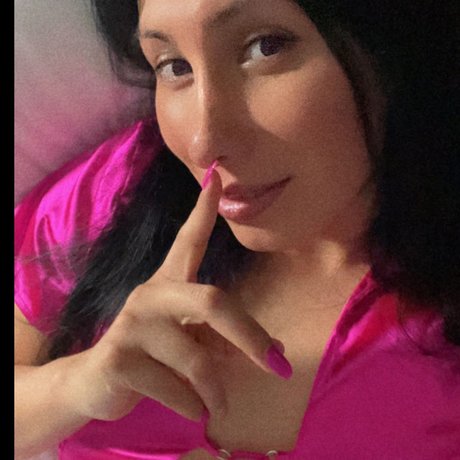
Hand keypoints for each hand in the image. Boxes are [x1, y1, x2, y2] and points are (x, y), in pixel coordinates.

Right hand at [69, 168, 289, 422]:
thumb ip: (227, 340)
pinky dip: (193, 406)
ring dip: (216, 390)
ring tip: (219, 406)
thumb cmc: (153, 355)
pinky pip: (174, 387)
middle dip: (250, 336)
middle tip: (277, 365)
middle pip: (213, 302)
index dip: (203, 209)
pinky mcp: (118, 357)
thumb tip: (276, 351)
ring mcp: (133, 323)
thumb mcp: (193, 343)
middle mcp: (151, 293)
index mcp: (170, 283)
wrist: (94, 383)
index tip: (216, 177)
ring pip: (196, 358)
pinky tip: (193, 410)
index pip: (189, 240)